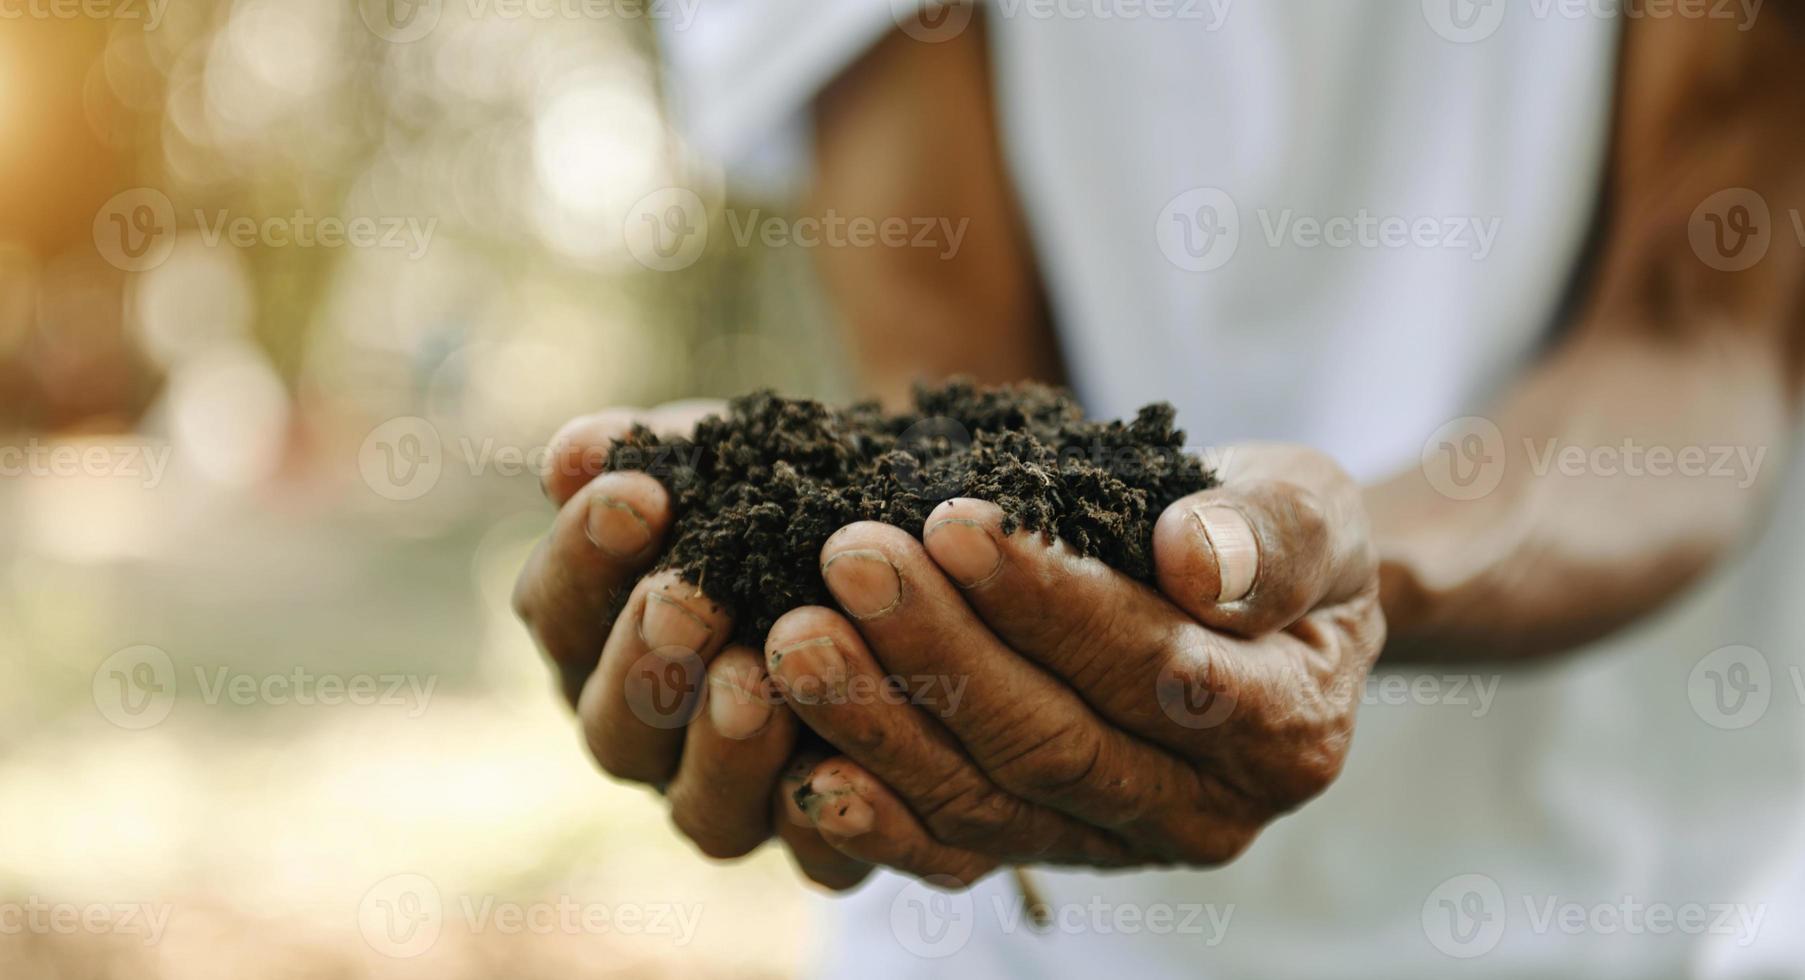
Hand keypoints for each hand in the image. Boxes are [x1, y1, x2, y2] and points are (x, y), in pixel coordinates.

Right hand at [513, 402, 871, 887]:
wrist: (904, 538)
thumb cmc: (783, 494)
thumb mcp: (724, 456)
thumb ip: (649, 452)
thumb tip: (576, 454)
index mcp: (598, 641)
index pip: (557, 611)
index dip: (586, 556)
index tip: (639, 495)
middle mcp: (649, 736)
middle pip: (615, 728)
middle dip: (648, 661)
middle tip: (689, 601)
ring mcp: (731, 798)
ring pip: (704, 810)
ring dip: (723, 747)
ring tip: (756, 678)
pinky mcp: (825, 839)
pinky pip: (818, 860)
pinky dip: (828, 819)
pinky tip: (846, 765)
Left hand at [764, 444, 1383, 882]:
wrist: (1246, 601)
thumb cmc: (1271, 540)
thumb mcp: (1307, 508)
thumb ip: (1272, 534)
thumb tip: (1197, 560)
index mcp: (1284, 734)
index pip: (1155, 670)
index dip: (1049, 602)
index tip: (952, 522)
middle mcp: (1202, 815)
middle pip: (1051, 744)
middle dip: (938, 652)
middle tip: (847, 560)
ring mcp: (1115, 845)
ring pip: (985, 802)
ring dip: (880, 723)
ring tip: (795, 637)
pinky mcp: (1044, 849)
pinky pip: (952, 850)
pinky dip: (876, 817)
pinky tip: (806, 767)